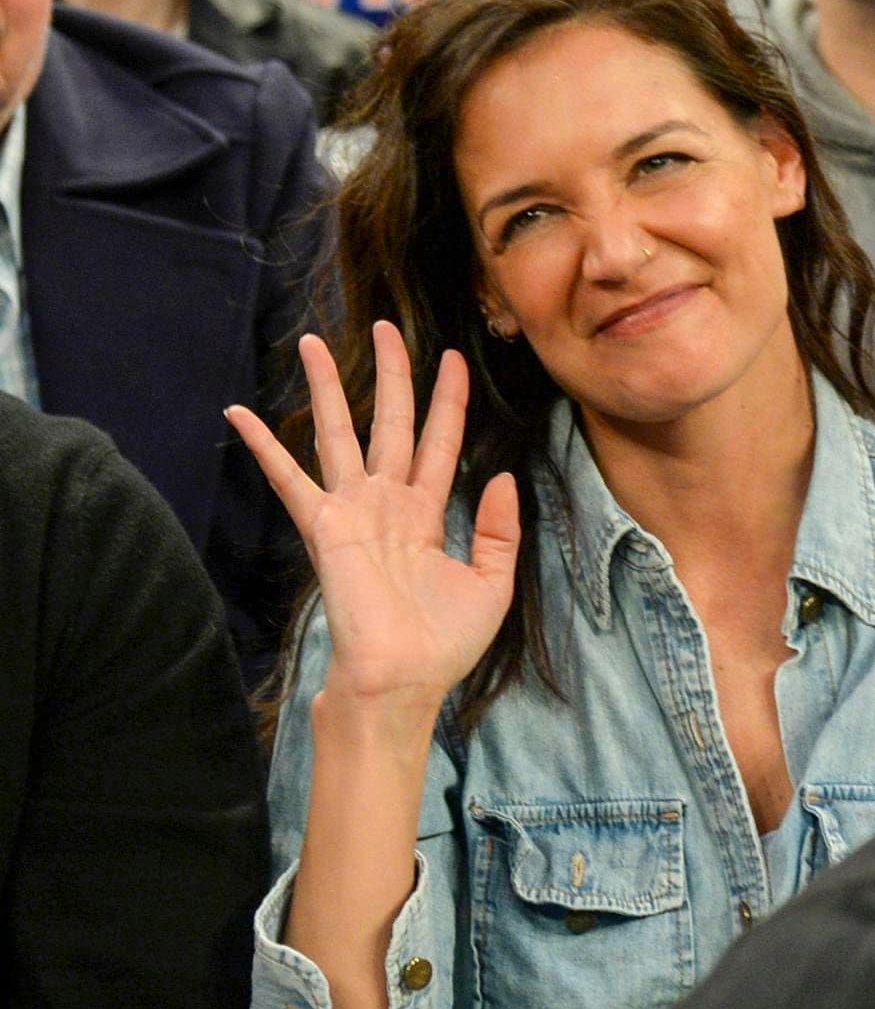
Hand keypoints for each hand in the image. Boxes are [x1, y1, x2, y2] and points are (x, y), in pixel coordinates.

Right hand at [225, 322, 519, 717]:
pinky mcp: (324, 527)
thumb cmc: (444, 642)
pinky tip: (239, 412)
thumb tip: (501, 476)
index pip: (439, 441)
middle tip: (383, 327)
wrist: (403, 682)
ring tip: (312, 343)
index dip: (447, 401)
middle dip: (390, 374)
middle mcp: (387, 502)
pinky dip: (263, 446)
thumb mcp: (490, 583)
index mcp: (427, 513)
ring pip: (338, 433)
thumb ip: (498, 529)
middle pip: (389, 421)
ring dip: (325, 389)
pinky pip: (289, 479)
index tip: (454, 358)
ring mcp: (352, 511)